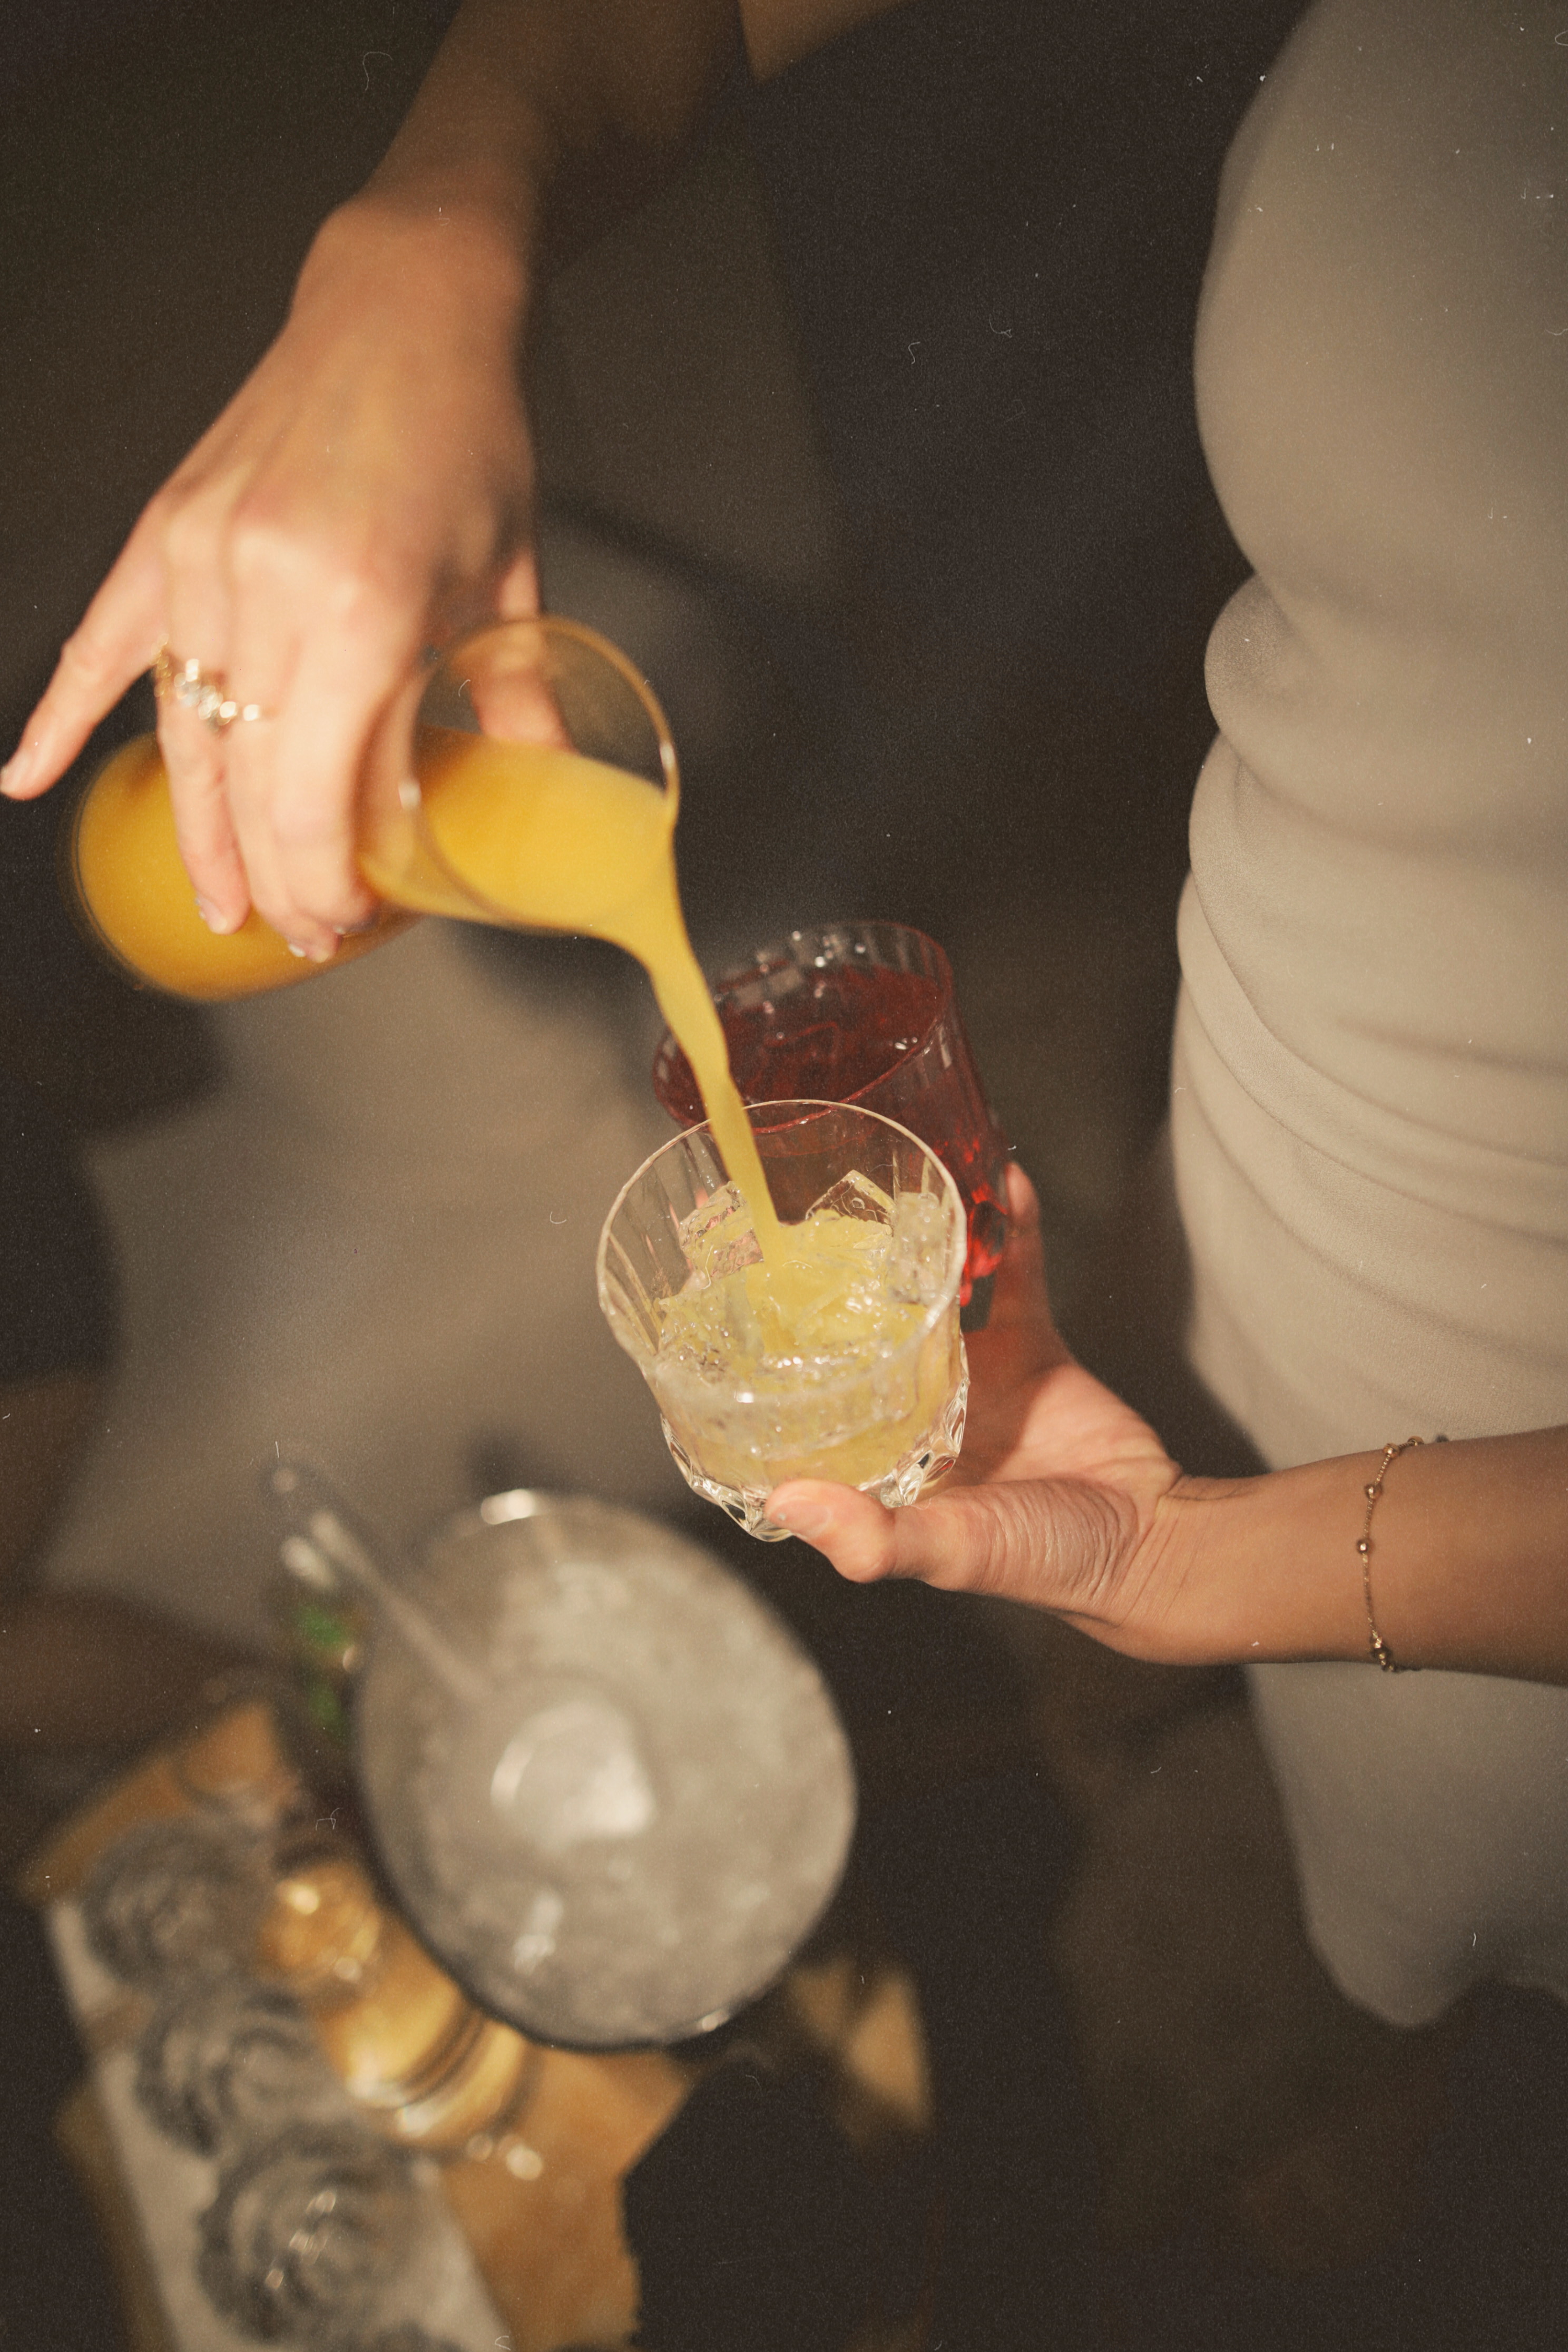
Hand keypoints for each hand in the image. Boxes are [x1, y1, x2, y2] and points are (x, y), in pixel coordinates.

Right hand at [1, 199, 536, 959]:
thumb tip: (534, 801)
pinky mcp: (167, 529)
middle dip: (274, 874)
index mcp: (363, 612)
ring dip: (200, 828)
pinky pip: (103, 642)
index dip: (323, 878)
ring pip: (184, 733)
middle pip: (247, 782)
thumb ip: (515, 705)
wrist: (406, 307)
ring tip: (220, 899)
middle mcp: (267, 588)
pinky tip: (27, 777)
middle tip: (297, 931)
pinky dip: (65, 714)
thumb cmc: (470, 440)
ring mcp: (203, 556)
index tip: (343, 919)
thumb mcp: (510, 583)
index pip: (316, 797)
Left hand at [768, 1167, 1192, 1654]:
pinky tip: (1002, 1180)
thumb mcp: (952, 1552)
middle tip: (799, 1222)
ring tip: (892, 1183)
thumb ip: (876, 1538)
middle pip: (858, 1335)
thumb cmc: (1044, 1559)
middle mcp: (912, 1409)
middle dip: (832, 1286)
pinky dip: (1010, 1225)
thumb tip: (785, 1503)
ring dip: (915, 1242)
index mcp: (881, 1460)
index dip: (769, 1372)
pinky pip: (1014, 1271)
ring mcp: (969, 1370)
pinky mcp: (1027, 1341)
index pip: (807, 1410)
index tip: (732, 1319)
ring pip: (928, 1291)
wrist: (1147, 1537)